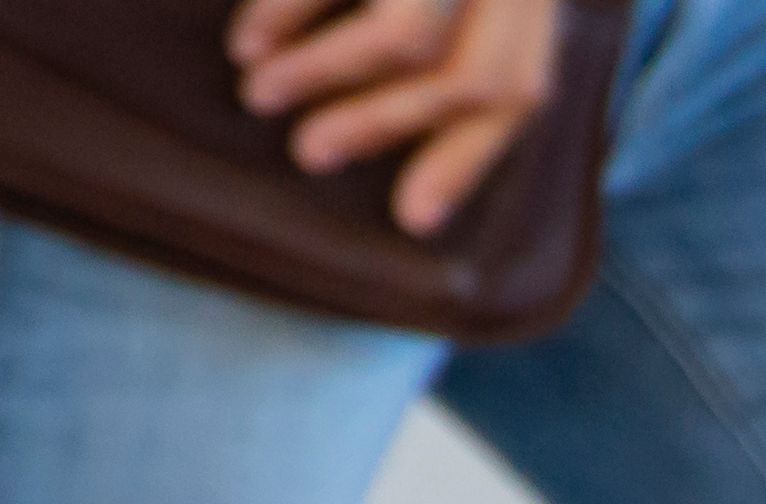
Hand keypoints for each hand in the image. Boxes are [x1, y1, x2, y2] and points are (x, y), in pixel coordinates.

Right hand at [231, 0, 567, 235]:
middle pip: (466, 76)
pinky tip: (248, 40)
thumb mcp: (477, 5)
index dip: (464, 159)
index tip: (410, 220)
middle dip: (379, 124)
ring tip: (258, 93)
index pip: (516, 92)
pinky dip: (285, 11)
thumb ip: (469, 48)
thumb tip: (421, 185)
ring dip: (323, 73)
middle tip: (307, 156)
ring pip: (407, 35)